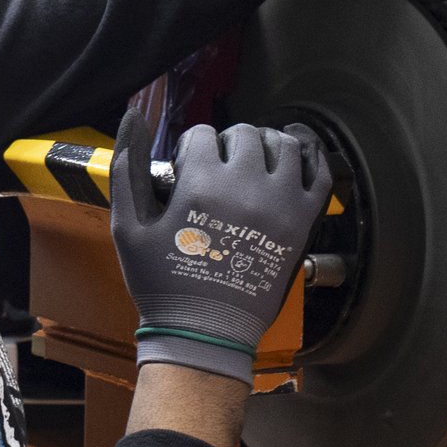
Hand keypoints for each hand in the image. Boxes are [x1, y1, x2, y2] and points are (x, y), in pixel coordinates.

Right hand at [110, 113, 330, 384]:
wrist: (205, 331)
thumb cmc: (161, 282)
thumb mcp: (127, 226)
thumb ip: (126, 168)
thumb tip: (133, 114)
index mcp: (202, 185)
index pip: (201, 135)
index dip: (190, 149)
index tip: (186, 172)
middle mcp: (246, 187)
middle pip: (244, 134)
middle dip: (227, 145)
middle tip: (217, 171)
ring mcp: (282, 203)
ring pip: (284, 144)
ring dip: (266, 146)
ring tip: (252, 166)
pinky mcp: (304, 222)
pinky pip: (319, 173)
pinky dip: (309, 159)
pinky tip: (293, 161)